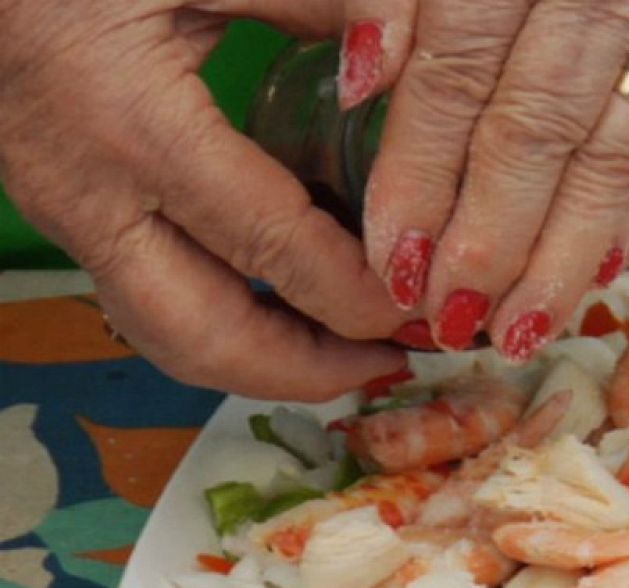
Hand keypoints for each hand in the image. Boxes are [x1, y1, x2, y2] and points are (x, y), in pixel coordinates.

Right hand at [0, 0, 408, 399]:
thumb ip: (324, 0)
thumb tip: (401, 69)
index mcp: (133, 126)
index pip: (274, 249)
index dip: (360, 296)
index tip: (430, 308)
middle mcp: (86, 191)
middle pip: (206, 337)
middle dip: (311, 371)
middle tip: (398, 361)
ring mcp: (63, 206)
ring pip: (165, 333)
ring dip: (265, 358)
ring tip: (357, 349)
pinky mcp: (61, 203)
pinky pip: (147, 294)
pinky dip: (226, 317)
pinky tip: (295, 296)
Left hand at [342, 0, 628, 358]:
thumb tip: (364, 81)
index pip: (459, 73)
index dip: (421, 171)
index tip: (391, 257)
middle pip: (535, 130)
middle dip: (489, 235)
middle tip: (450, 317)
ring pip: (612, 156)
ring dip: (564, 254)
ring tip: (520, 330)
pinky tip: (599, 277)